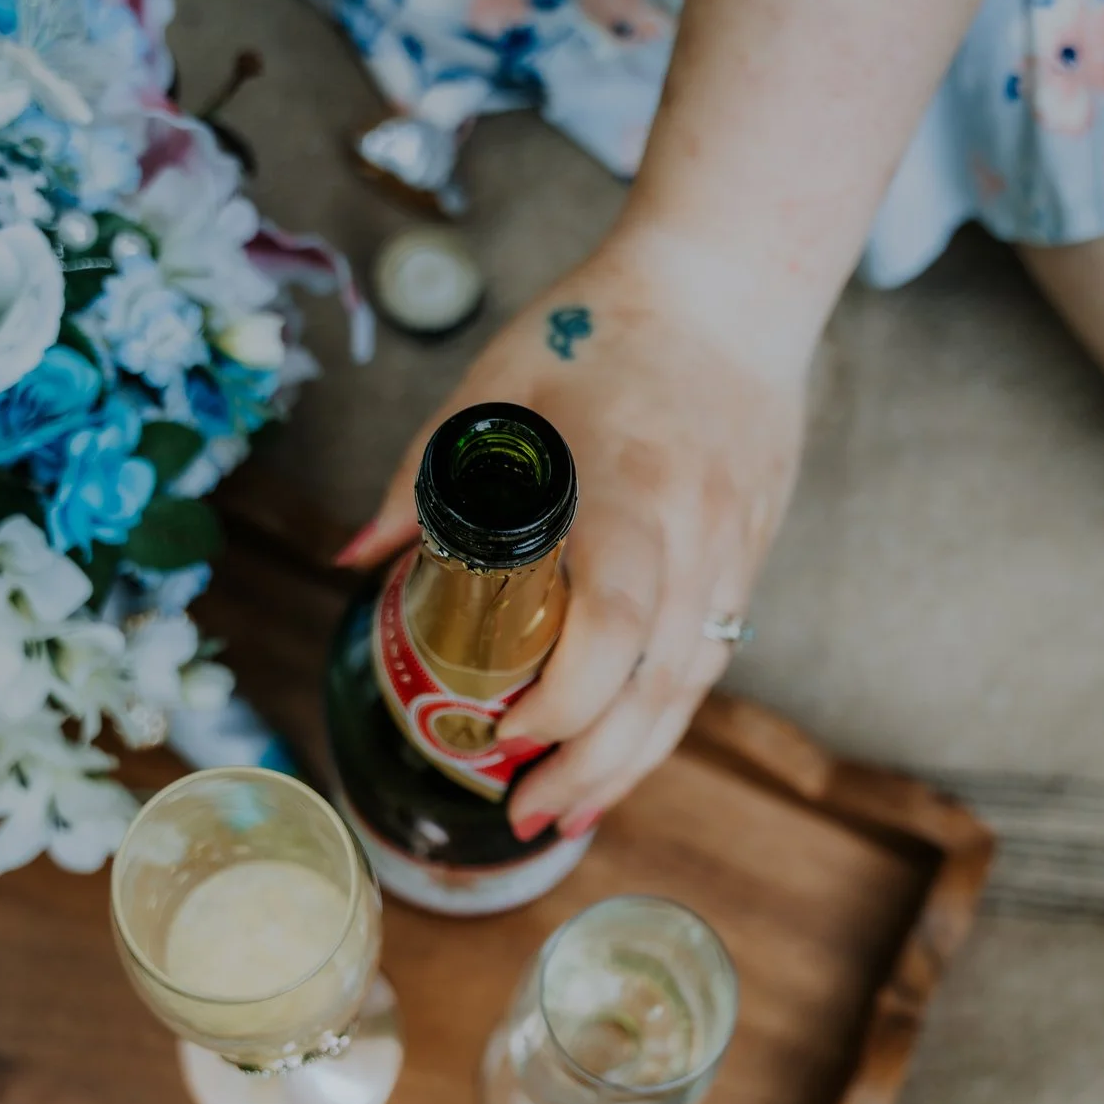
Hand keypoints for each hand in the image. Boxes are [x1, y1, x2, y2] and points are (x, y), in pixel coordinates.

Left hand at [338, 236, 807, 838]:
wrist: (731, 286)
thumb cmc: (603, 326)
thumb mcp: (496, 386)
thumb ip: (423, 478)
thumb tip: (352, 563)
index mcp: (632, 486)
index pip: (612, 622)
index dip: (562, 697)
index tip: (504, 733)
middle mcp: (697, 533)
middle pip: (657, 685)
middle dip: (590, 768)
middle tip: (520, 817)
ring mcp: (734, 552)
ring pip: (691, 688)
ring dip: (630, 764)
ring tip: (565, 816)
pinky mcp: (751, 559)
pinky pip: (707, 661)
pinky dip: (660, 721)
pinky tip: (618, 759)